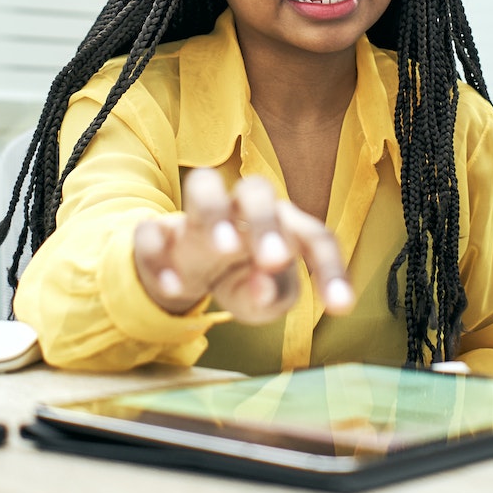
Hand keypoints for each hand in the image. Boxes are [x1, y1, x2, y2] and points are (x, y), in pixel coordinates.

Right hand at [133, 168, 354, 323]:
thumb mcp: (264, 299)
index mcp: (281, 224)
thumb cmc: (239, 278)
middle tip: (274, 259)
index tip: (341, 307)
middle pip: (256, 190)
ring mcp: (195, 216)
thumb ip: (275, 296)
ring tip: (226, 248)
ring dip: (215, 213)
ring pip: (202, 185)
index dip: (330, 269)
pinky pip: (152, 231)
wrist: (181, 274)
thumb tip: (265, 286)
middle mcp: (240, 209)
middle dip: (266, 221)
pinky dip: (159, 256)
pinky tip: (174, 286)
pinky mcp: (158, 232)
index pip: (313, 235)